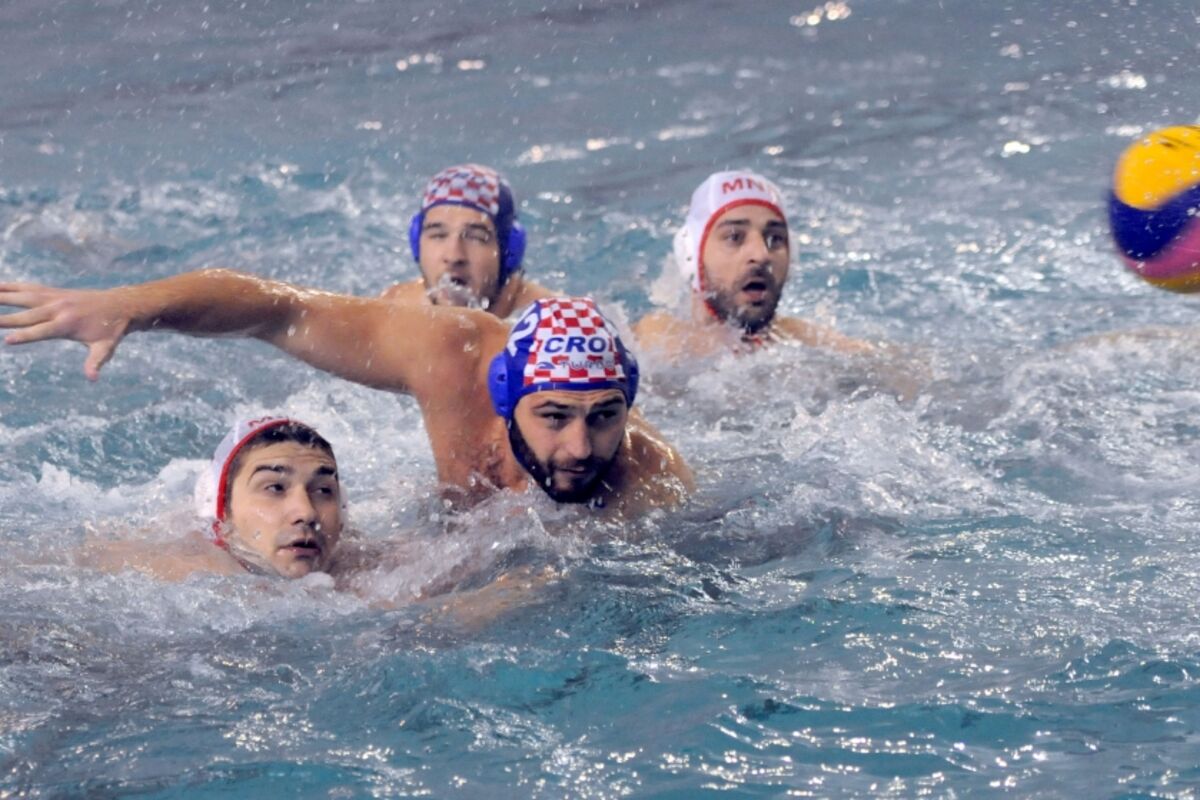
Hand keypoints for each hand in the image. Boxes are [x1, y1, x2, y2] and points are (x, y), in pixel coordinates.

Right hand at [0, 282, 128, 379]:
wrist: (120, 305)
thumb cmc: (111, 330)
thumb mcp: (105, 348)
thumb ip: (96, 362)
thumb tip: (93, 378)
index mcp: (68, 324)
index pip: (42, 332)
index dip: (25, 336)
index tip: (6, 340)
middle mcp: (58, 308)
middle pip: (27, 315)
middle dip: (5, 319)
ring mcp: (55, 298)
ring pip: (23, 296)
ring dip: (2, 296)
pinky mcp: (53, 292)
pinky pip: (28, 288)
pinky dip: (11, 286)